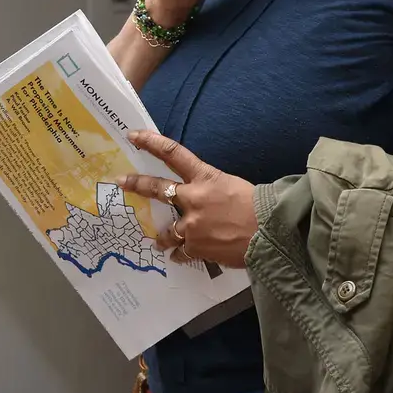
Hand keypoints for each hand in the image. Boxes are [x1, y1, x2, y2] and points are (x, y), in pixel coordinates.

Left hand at [117, 130, 257, 268]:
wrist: (271, 233)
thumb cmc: (259, 206)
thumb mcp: (233, 186)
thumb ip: (212, 190)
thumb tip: (206, 199)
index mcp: (205, 177)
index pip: (174, 153)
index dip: (152, 142)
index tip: (134, 136)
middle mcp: (193, 198)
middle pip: (157, 188)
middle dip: (136, 184)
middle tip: (121, 181)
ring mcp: (191, 225)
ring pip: (166, 231)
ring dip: (162, 237)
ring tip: (159, 242)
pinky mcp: (196, 248)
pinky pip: (180, 252)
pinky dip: (180, 254)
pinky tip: (181, 256)